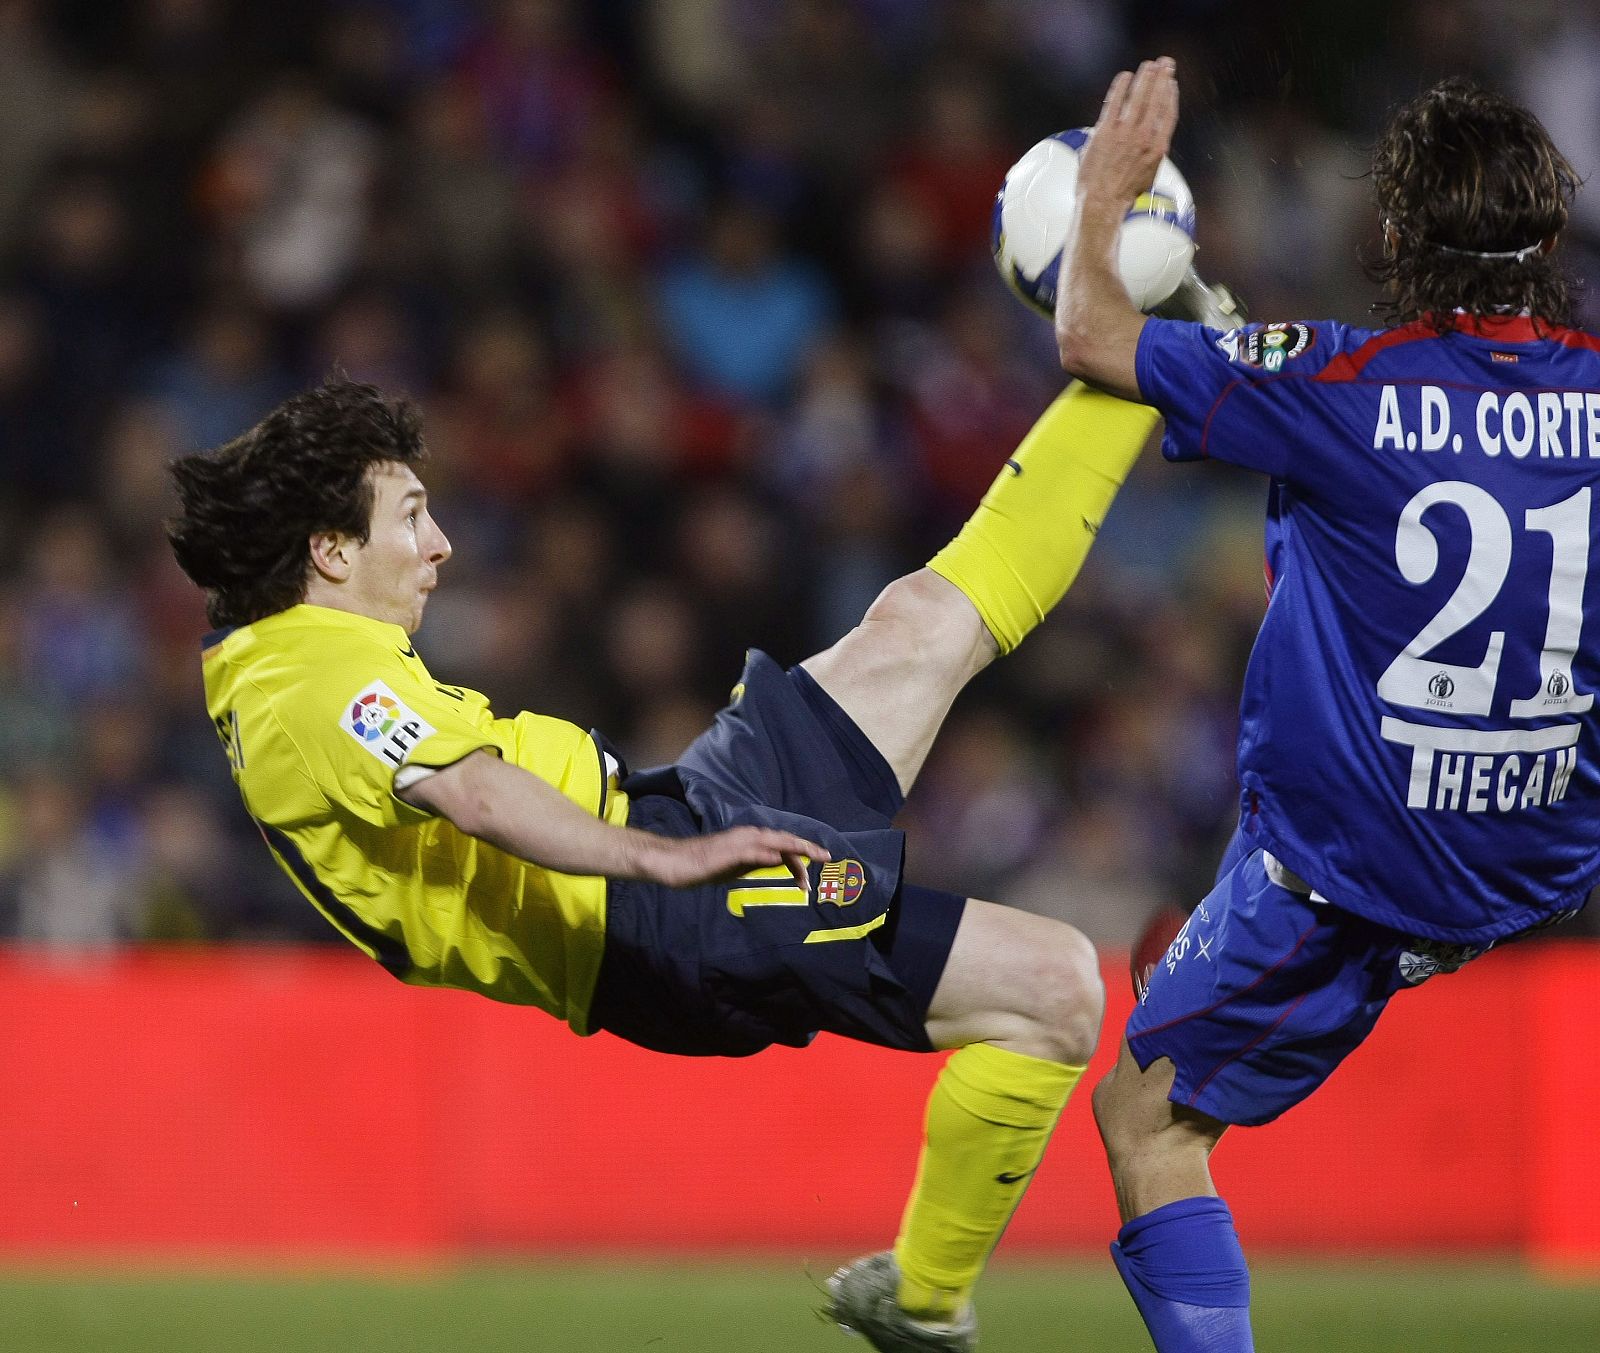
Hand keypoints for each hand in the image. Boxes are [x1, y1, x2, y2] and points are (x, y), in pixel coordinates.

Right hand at [646, 827, 828, 889]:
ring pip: (770, 841)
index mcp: (750, 839)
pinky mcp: (725, 854)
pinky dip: (764, 854)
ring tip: (812, 855)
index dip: (803, 852)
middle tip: (827, 857)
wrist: (675, 862)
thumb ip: (756, 862)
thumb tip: (777, 862)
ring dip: (792, 848)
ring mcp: (736, 843)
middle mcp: (747, 836)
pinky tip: (778, 859)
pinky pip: (748, 852)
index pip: (782, 844)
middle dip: (806, 847)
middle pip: (783, 839)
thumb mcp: (736, 865)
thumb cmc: (704, 865)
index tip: (820, 862)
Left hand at [1077, 57, 1178, 211]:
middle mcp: (1144, 137)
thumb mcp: (1149, 174)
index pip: (1169, 113)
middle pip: (1156, 99)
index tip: (1171, 84)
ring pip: (1138, 96)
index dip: (1171, 95)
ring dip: (1145, 77)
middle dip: (1162, 77)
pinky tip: (1125, 76)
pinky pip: (1115, 101)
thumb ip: (1153, 154)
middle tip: (1165, 63)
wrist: (1102, 202)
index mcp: (1158, 147)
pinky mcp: (1105, 131)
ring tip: (1148, 65)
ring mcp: (1125, 133)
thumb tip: (1153, 143)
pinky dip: (1121, 86)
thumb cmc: (1123, 194)